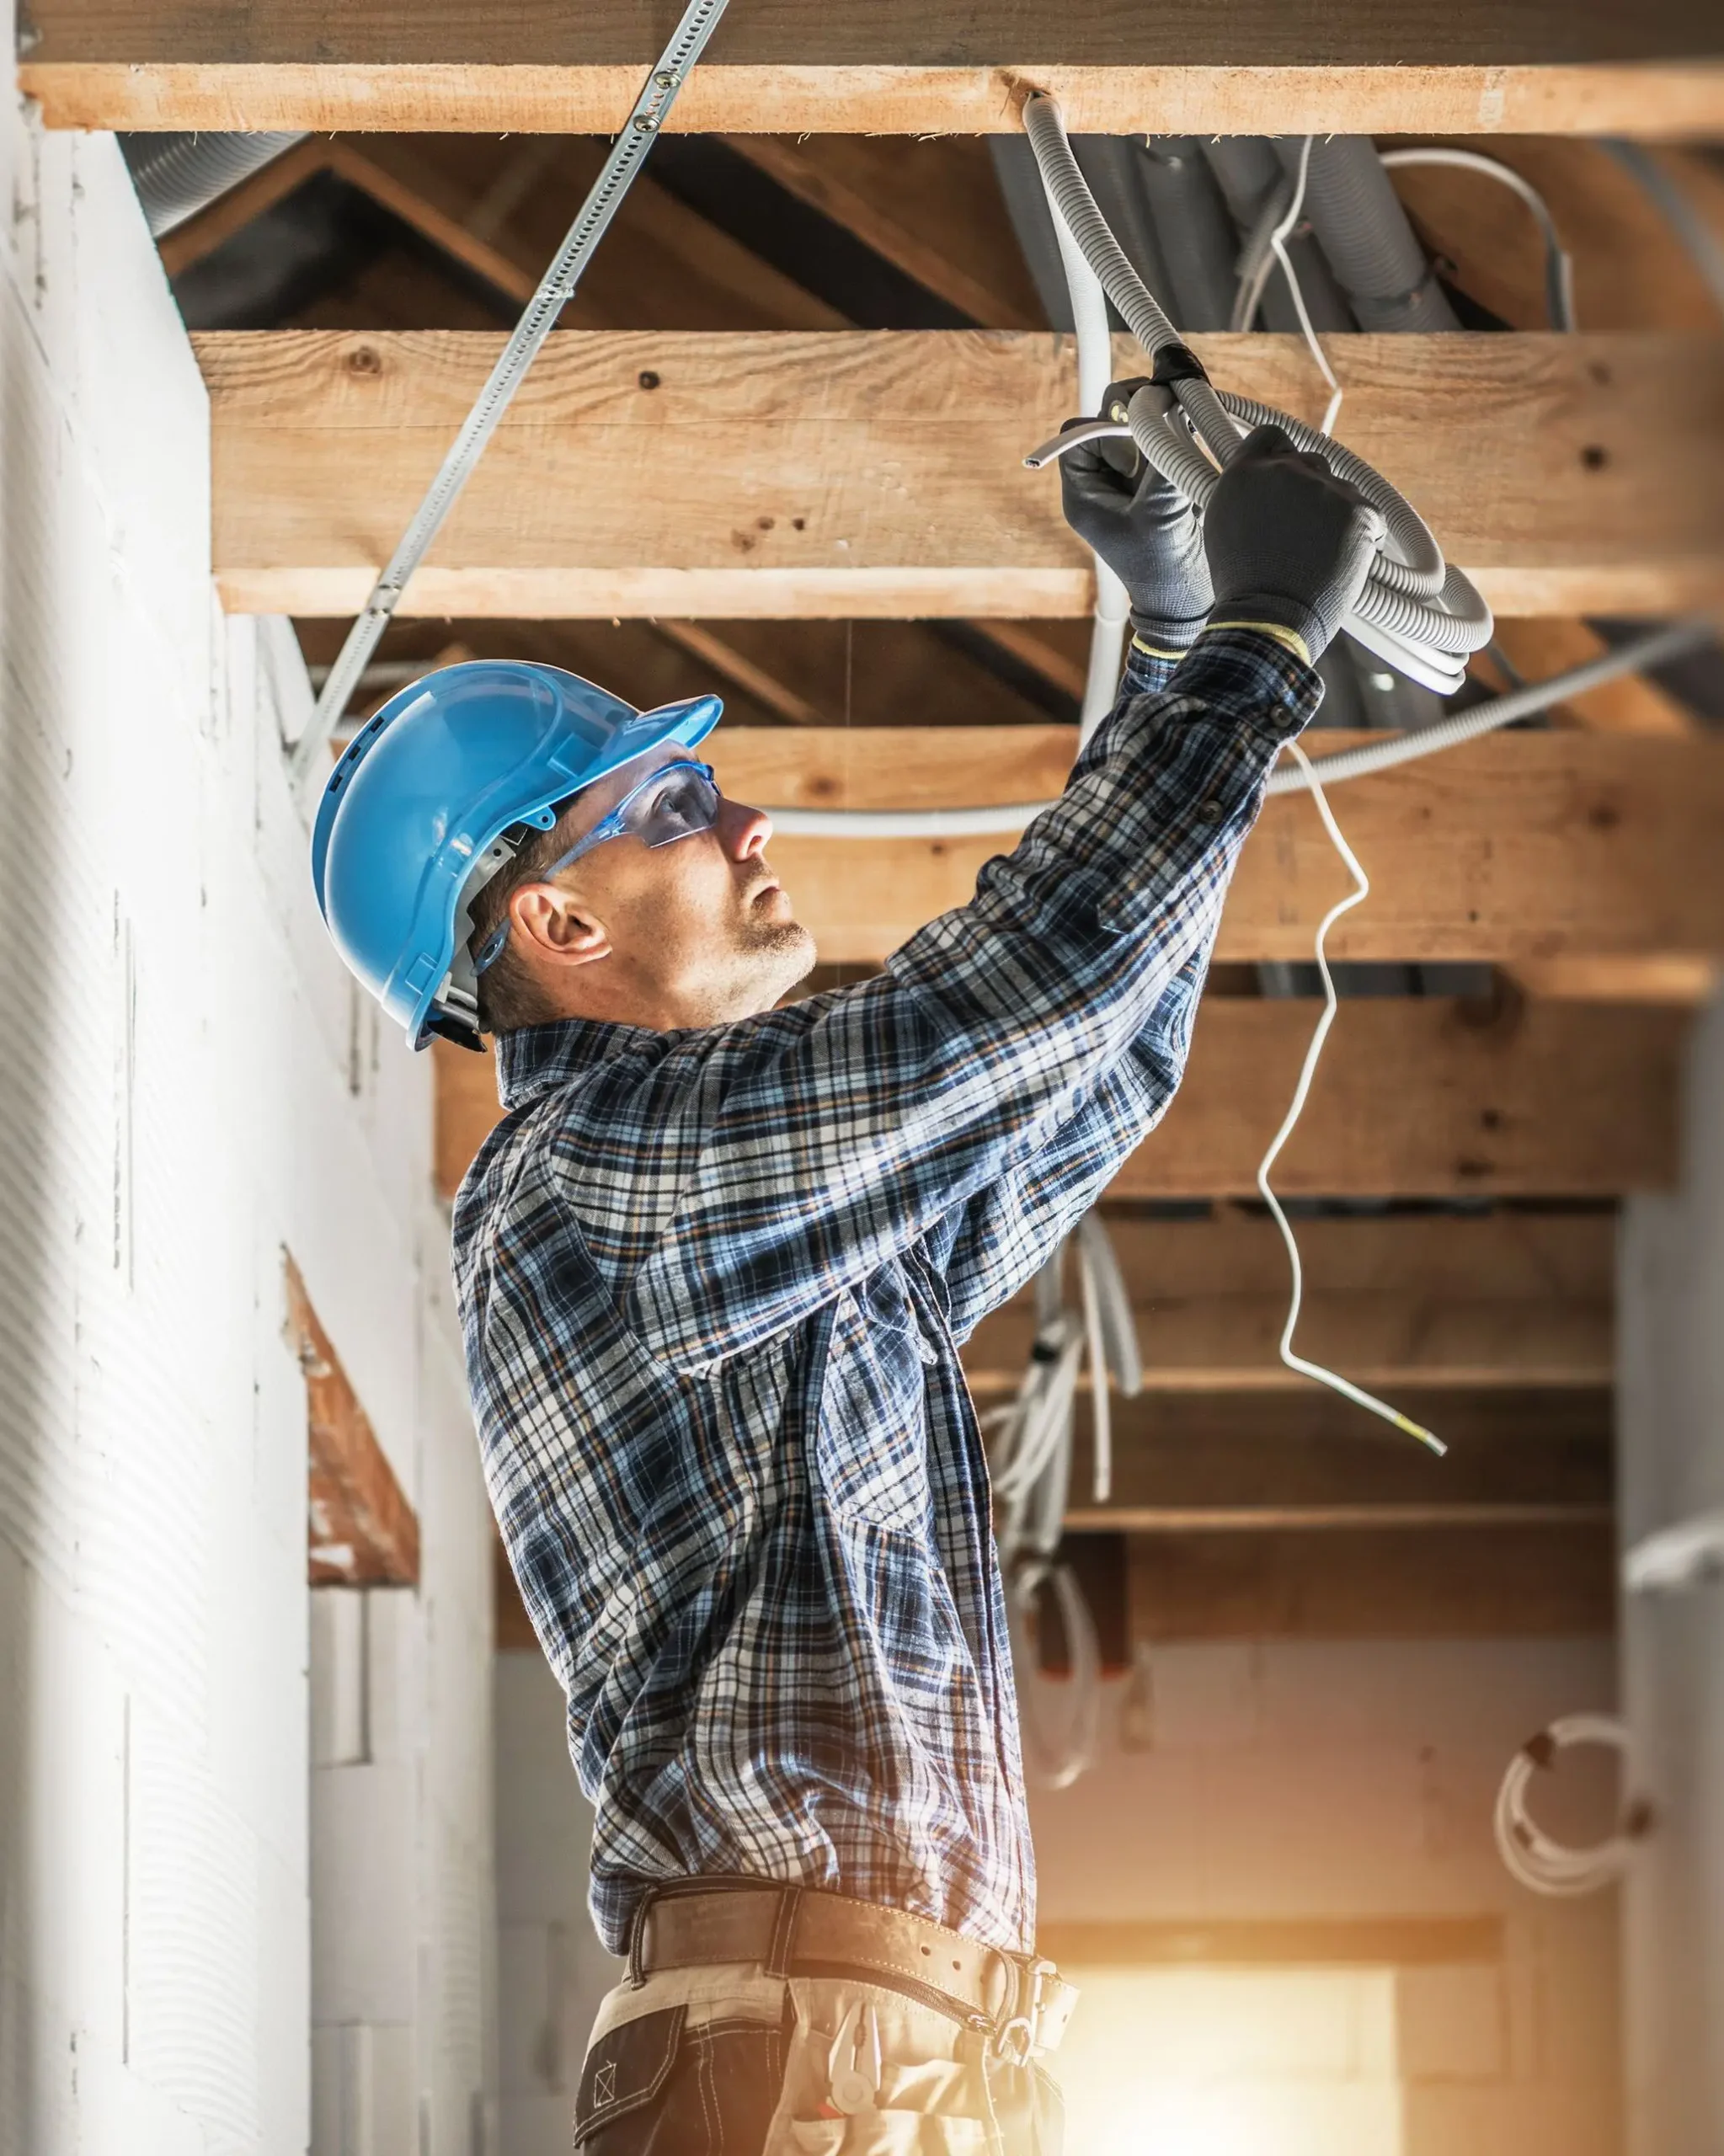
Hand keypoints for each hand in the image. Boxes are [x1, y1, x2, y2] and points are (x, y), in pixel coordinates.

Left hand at [1058, 378, 1212, 650]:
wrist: (1188, 600)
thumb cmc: (1164, 567)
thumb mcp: (1161, 511)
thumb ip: (1159, 458)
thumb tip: (1167, 408)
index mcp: (1084, 495)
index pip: (1077, 437)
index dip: (1105, 427)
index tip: (1137, 440)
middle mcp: (1102, 483)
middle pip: (1104, 423)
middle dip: (1133, 411)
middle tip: (1164, 409)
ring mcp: (1129, 480)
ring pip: (1133, 427)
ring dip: (1157, 417)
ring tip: (1183, 419)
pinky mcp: (1155, 480)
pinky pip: (1157, 439)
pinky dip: (1173, 429)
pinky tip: (1192, 431)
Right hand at [1202, 425, 1385, 661]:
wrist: (1270, 618)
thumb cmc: (1244, 587)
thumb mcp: (1225, 528)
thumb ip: (1245, 494)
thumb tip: (1263, 480)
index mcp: (1245, 473)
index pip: (1270, 436)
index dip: (1280, 454)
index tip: (1285, 471)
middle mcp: (1285, 470)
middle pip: (1310, 460)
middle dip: (1310, 490)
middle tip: (1304, 531)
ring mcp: (1325, 488)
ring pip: (1341, 488)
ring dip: (1335, 513)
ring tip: (1319, 556)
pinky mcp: (1358, 509)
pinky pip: (1369, 514)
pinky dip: (1363, 536)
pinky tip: (1342, 561)